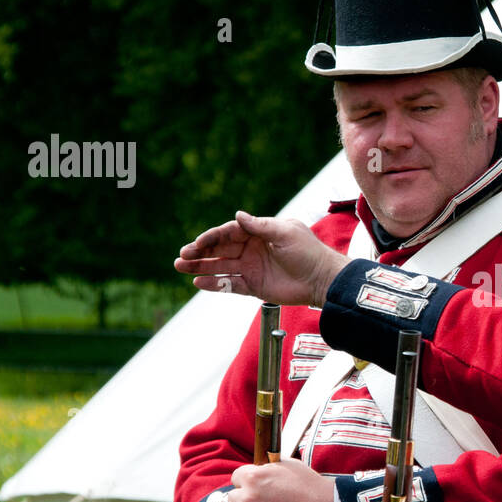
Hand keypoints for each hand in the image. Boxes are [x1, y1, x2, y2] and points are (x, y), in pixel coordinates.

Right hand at [174, 210, 348, 306]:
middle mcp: (251, 249)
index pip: (229, 232)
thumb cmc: (308, 252)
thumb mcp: (285, 232)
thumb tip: (237, 215)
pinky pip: (229, 284)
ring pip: (220, 266)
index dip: (211, 237)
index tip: (197, 243)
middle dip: (200, 252)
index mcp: (258, 233)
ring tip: (180, 267)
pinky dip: (214, 284)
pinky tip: (199, 283)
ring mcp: (251, 268)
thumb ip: (260, 226)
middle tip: (181, 256)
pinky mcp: (253, 286)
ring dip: (201, 267)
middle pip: (219, 249)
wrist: (322, 279)